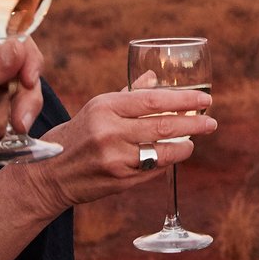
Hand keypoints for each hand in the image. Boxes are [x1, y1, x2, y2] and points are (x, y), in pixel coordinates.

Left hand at [0, 30, 43, 176]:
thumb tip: (19, 46)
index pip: (15, 41)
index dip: (28, 60)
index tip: (29, 81)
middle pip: (27, 72)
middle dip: (23, 100)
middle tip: (17, 122)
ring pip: (27, 99)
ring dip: (7, 120)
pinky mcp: (2, 114)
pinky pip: (20, 119)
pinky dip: (4, 132)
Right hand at [7, 88, 215, 218]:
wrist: (47, 175)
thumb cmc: (75, 135)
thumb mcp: (96, 107)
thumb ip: (128, 94)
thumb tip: (155, 78)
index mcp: (105, 106)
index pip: (153, 100)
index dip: (183, 100)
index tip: (204, 100)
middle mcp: (110, 131)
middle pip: (162, 126)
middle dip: (193, 124)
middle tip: (211, 122)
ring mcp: (114, 159)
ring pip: (161, 151)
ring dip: (183, 146)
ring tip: (194, 140)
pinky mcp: (118, 181)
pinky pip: (152, 170)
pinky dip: (166, 162)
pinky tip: (174, 155)